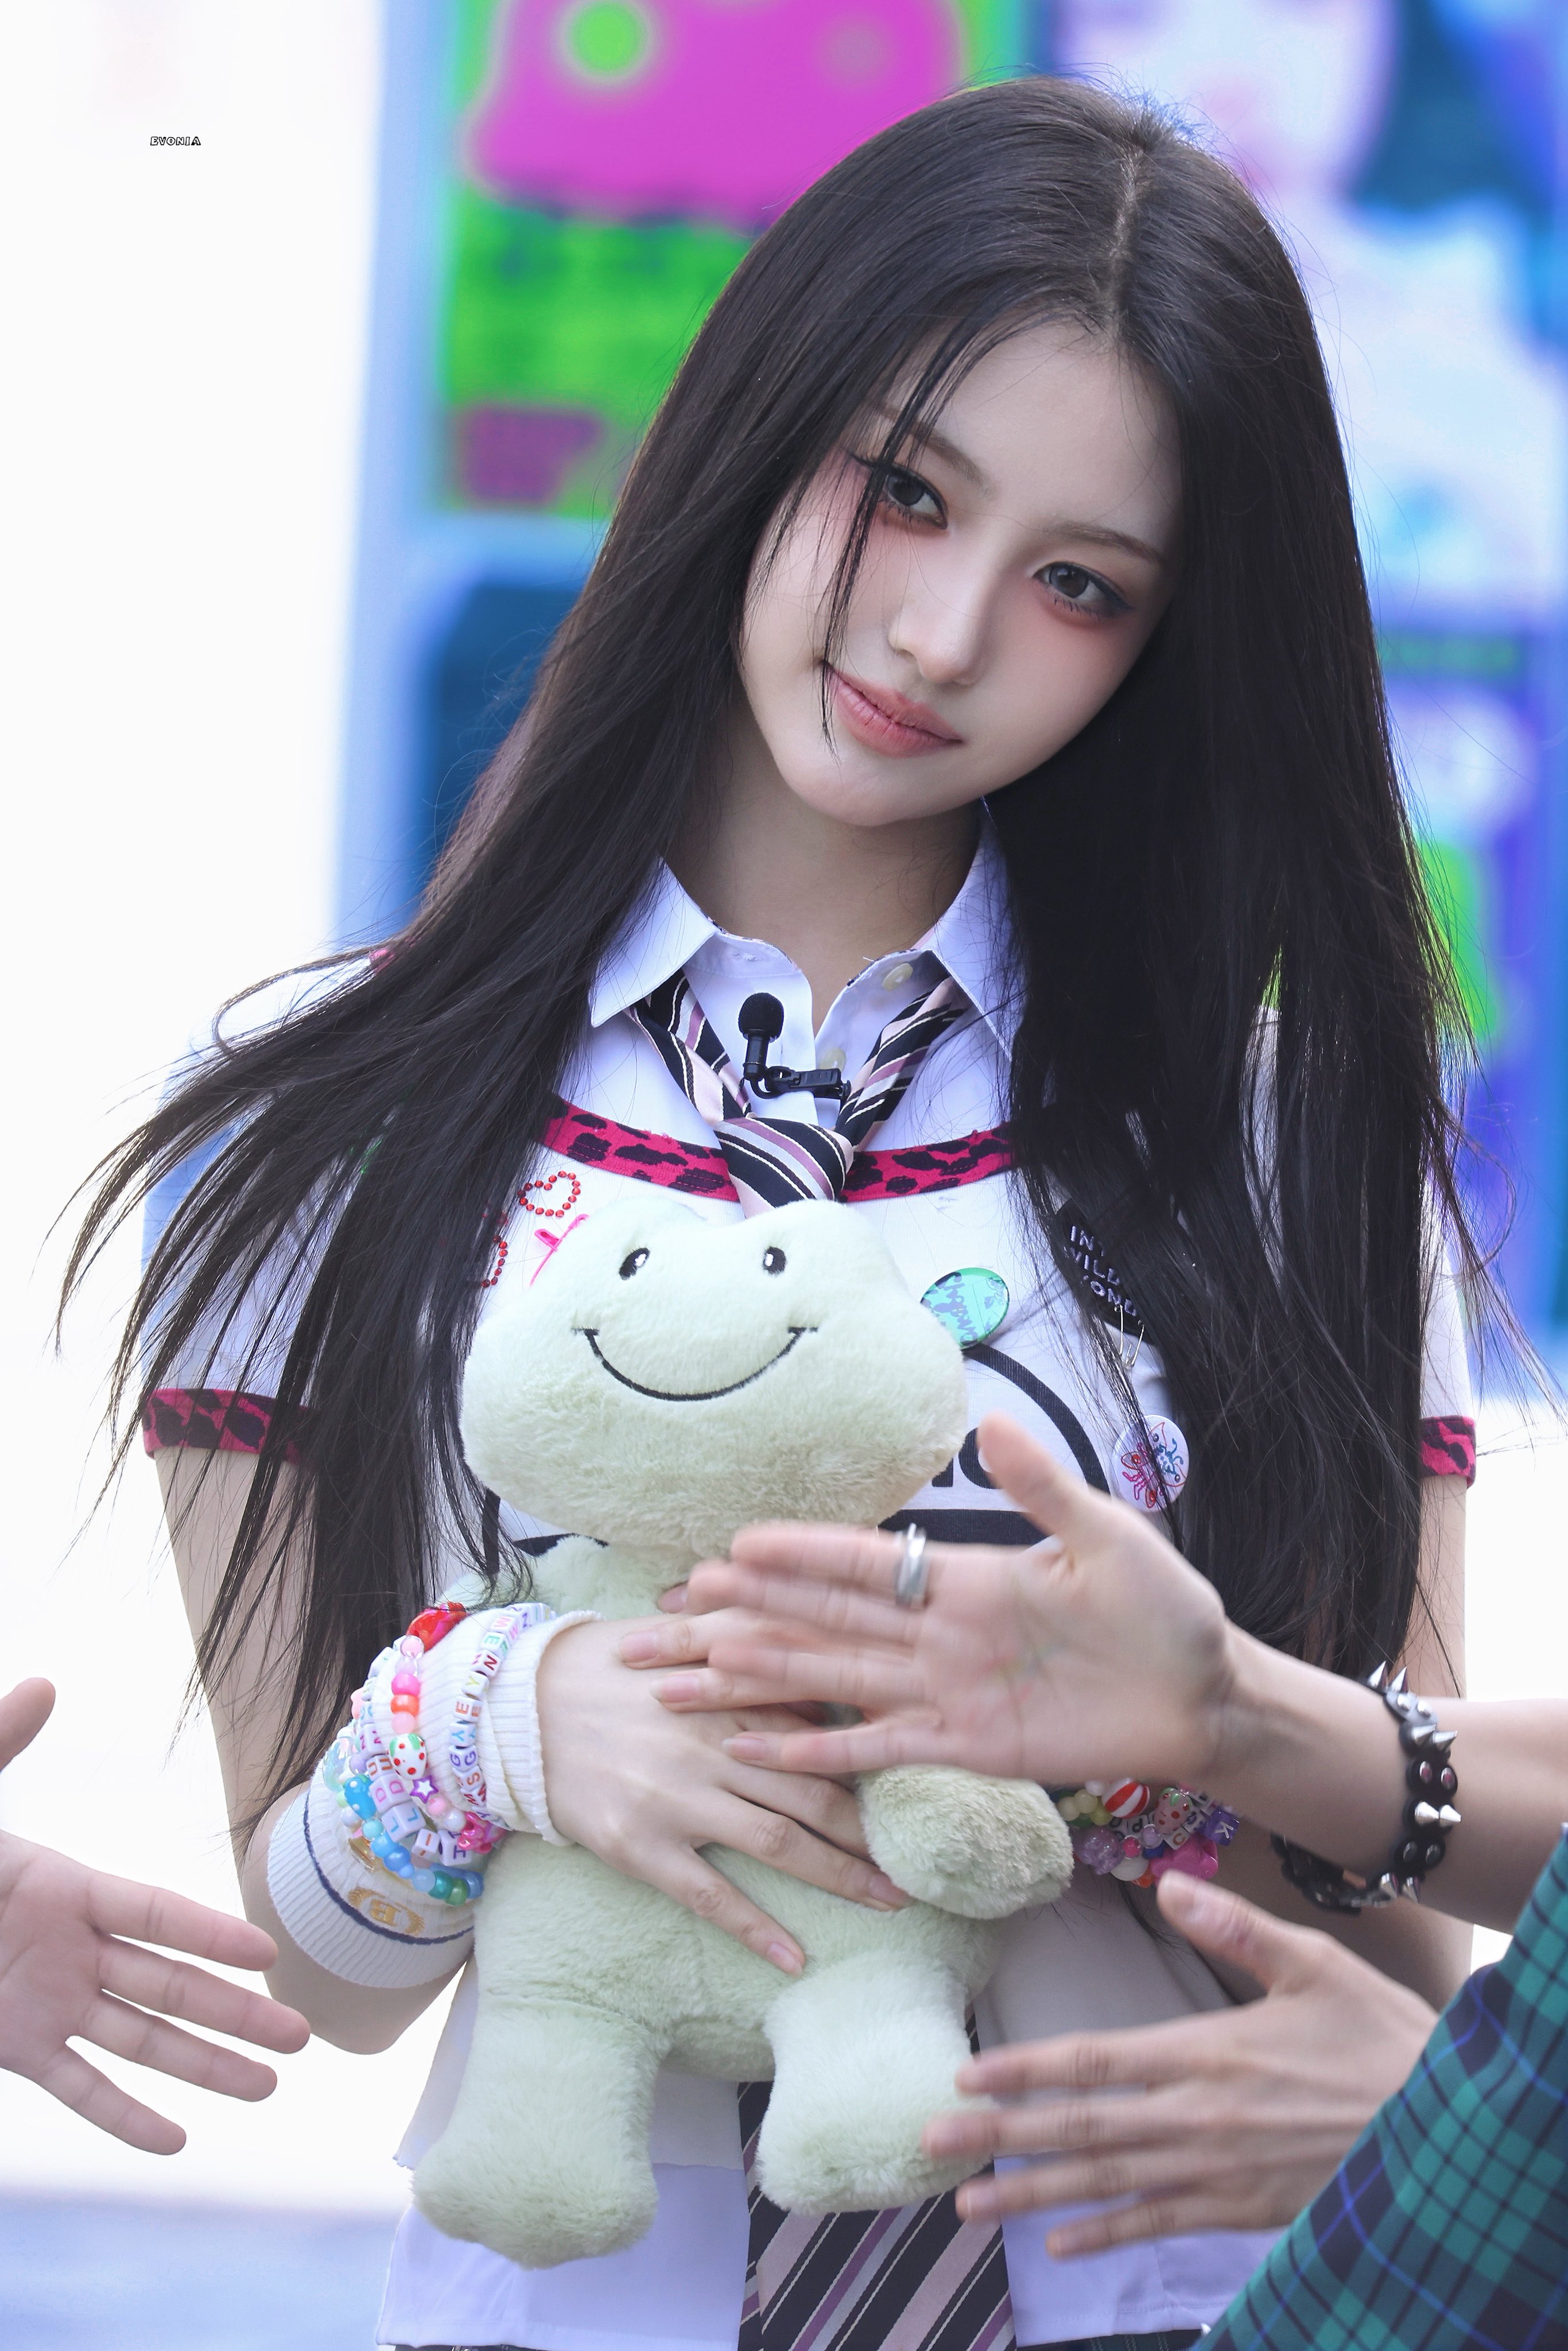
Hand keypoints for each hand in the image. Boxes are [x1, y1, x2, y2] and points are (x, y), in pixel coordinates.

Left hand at [0, 1679, 309, 2153]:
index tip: (269, 1952)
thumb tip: (41, 1684)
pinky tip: (173, 2139)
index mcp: (62, 1886)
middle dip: (237, 2011)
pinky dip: (124, 2118)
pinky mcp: (14, 2047)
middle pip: (170, 1985)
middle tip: (299, 2037)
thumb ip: (0, 1742)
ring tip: (265, 2088)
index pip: (153, 1913)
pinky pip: (78, 2089)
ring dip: (204, 2067)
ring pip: (141, 2041)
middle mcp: (68, 1949)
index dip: (211, 1933)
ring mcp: (45, 2003)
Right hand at [536, 1620, 908, 1973]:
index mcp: (730, 1693)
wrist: (520, 1708)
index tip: (918, 1780)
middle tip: (918, 1863)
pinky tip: (795, 1957)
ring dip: (840, 1877)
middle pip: (816, 1794)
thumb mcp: (684, 1636)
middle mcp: (715, 1746)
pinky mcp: (644, 1845)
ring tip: (888, 1903)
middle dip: (873, 1832)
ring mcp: (680, 1799)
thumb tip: (818, 1666)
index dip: (872, 1758)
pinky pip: (711, 1896)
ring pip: (779, 1844)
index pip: (821, 1728)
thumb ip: (751, 1644)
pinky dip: (757, 1928)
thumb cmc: (609, 1669)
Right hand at [631, 1414, 1232, 1788]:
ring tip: (703, 1673)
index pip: (868, 1562)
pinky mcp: (968, 1747)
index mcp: (969, 1579)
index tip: (741, 1542)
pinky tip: (768, 1751)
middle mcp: (943, 1634)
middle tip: (691, 1598)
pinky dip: (825, 1753)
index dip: (805, 1554)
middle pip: (833, 1618)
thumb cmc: (1163, 1609)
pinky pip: (882, 1748)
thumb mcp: (1106, 1536)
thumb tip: (989, 1423)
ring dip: (773, 1676)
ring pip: (840, 1680)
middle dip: (762, 1608)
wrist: (1204, 1693)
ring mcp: (949, 1693)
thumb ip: (1043, 1488)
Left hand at [926, 1872, 1436, 2254]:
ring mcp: (1216, 2172)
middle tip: (932, 2142)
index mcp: (1206, 2052)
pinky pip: (1157, 2224)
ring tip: (968, 2203)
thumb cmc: (1381, 2040)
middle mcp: (1197, 2118)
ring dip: (1031, 2193)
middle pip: (1080, 2129)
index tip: (966, 2072)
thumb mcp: (1316, 1965)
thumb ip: (1237, 1928)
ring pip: (1104, 2185)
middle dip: (1000, 2136)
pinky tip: (1057, 2243)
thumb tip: (1171, 1882)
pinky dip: (1105, 2234)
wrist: (1446, 2133)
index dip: (1026, 2068)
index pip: (1093, 2061)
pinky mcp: (1240, 2210)